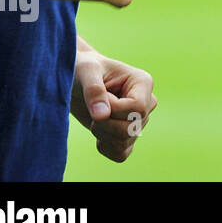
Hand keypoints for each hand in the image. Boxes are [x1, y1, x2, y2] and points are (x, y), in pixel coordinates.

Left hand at [70, 48, 156, 162]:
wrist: (74, 80)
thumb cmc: (82, 68)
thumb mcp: (85, 72)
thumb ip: (94, 91)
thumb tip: (102, 116)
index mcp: (143, 82)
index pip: (138, 108)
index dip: (114, 110)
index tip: (98, 100)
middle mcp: (146, 102)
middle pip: (131, 128)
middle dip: (104, 124)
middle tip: (93, 111)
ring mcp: (138, 121)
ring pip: (125, 142)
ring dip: (102, 135)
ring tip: (94, 119)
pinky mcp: (127, 136)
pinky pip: (121, 154)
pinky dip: (106, 148)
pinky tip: (98, 133)